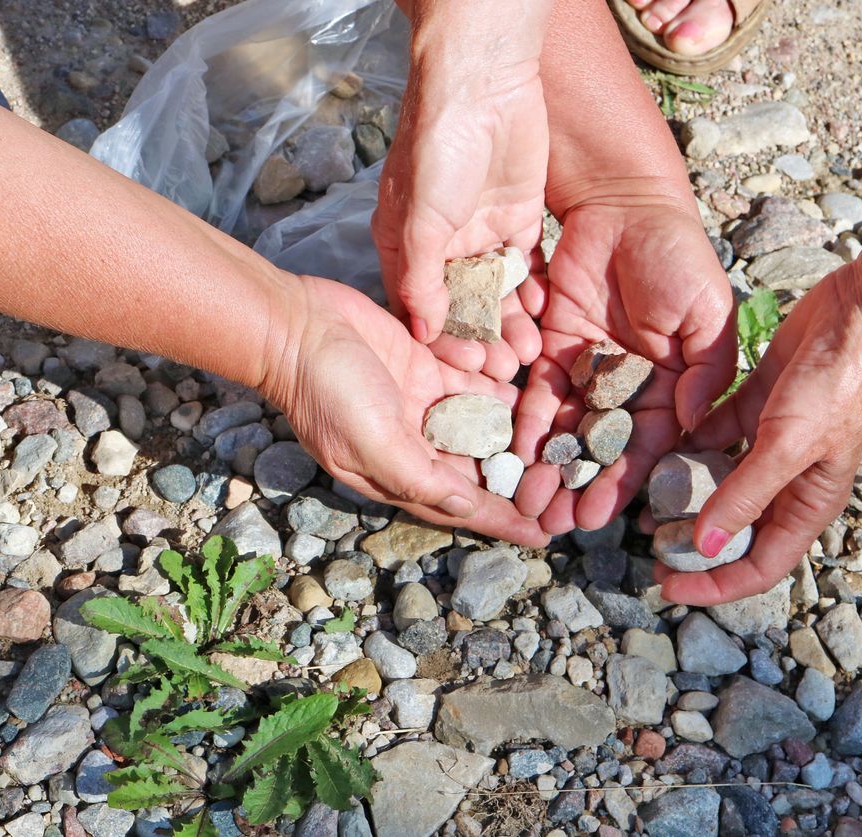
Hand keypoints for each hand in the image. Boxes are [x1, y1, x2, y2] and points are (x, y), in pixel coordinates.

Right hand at [262, 274, 549, 547]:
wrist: (296, 326)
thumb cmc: (326, 390)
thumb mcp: (372, 443)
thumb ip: (420, 477)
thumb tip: (466, 507)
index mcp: (396, 473)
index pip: (459, 506)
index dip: (501, 520)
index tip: (544, 535)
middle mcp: (412, 444)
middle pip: (476, 470)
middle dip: (517, 479)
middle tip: (566, 484)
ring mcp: (419, 404)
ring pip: (478, 426)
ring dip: (513, 432)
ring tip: (560, 439)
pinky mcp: (424, 366)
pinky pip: (470, 384)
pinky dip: (496, 388)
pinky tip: (531, 391)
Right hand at [372, 25, 548, 381]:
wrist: (483, 83)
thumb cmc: (437, 148)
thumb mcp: (419, 220)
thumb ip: (420, 277)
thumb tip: (422, 331)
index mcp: (406, 246)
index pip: (421, 308)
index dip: (442, 341)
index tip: (466, 367)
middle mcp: (442, 244)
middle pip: (462, 306)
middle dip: (481, 339)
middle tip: (504, 368)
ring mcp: (481, 231)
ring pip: (497, 292)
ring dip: (509, 322)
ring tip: (527, 351)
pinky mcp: (518, 217)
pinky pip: (525, 266)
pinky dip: (532, 290)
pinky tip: (542, 313)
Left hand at [511, 196, 735, 533]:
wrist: (625, 206)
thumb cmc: (678, 256)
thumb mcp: (707, 316)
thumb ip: (704, 373)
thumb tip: (687, 426)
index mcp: (671, 387)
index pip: (646, 447)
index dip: (623, 484)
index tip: (599, 519)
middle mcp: (627, 387)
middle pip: (599, 449)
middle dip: (577, 487)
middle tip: (551, 525)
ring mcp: (587, 369)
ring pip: (565, 429)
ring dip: (547, 468)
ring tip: (527, 505)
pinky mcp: (550, 346)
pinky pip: (536, 392)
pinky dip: (526, 424)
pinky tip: (513, 456)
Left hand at [660, 249, 861, 603]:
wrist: (860, 316)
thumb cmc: (837, 386)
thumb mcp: (787, 446)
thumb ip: (745, 496)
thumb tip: (705, 547)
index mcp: (808, 504)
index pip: (760, 565)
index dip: (715, 585)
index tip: (668, 589)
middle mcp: (788, 480)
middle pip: (735, 529)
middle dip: (692, 544)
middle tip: (647, 548)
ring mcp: (770, 443)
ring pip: (718, 481)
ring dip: (682, 494)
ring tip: (641, 503)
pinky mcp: (755, 407)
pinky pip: (713, 436)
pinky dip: (687, 444)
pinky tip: (656, 447)